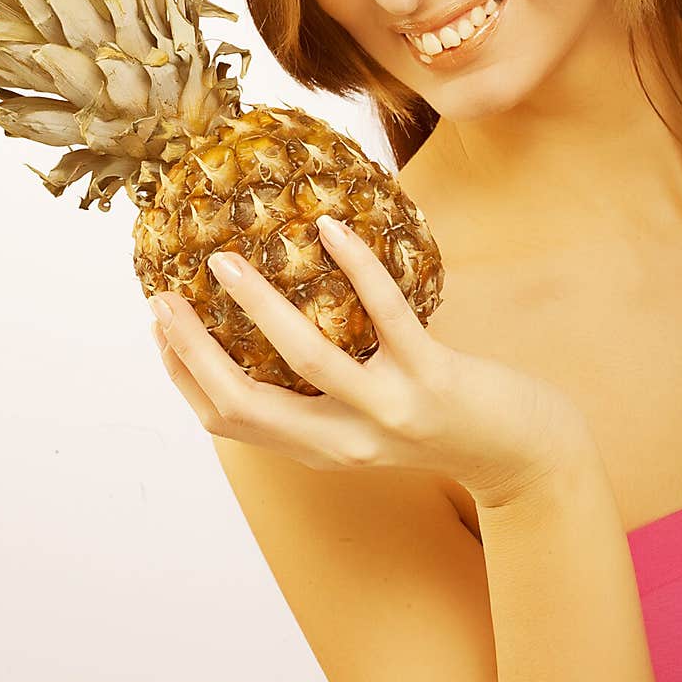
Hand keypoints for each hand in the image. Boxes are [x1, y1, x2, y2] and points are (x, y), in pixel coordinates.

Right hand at [148, 215, 589, 506]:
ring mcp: (388, 411)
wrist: (522, 454)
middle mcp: (344, 442)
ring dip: (257, 306)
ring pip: (306, 359)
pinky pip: (386, 313)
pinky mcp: (432, 376)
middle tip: (163, 297)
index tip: (159, 328)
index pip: (228, 421)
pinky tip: (329, 227)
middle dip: (193, 350)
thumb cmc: (434, 420)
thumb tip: (268, 323)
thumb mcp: (364, 421)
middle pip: (245, 402)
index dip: (184, 377)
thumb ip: (318, 392)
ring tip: (224, 261)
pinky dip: (355, 265)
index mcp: (318, 448)